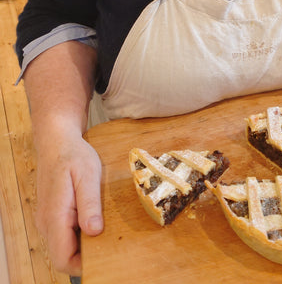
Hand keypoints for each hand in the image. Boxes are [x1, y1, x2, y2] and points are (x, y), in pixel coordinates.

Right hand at [34, 131, 102, 275]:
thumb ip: (89, 204)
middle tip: (110, 239)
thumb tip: (94, 231)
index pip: (63, 259)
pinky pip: (64, 233)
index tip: (105, 254)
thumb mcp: (88, 175)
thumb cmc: (73, 155)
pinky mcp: (51, 215)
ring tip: (105, 225)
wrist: (57, 141)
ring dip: (83, 243)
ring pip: (64, 245)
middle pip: (64, 255)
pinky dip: (79, 232)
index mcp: (55, 216)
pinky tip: (94, 216)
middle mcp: (46, 223)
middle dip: (86, 254)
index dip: (83, 265)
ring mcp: (47, 220)